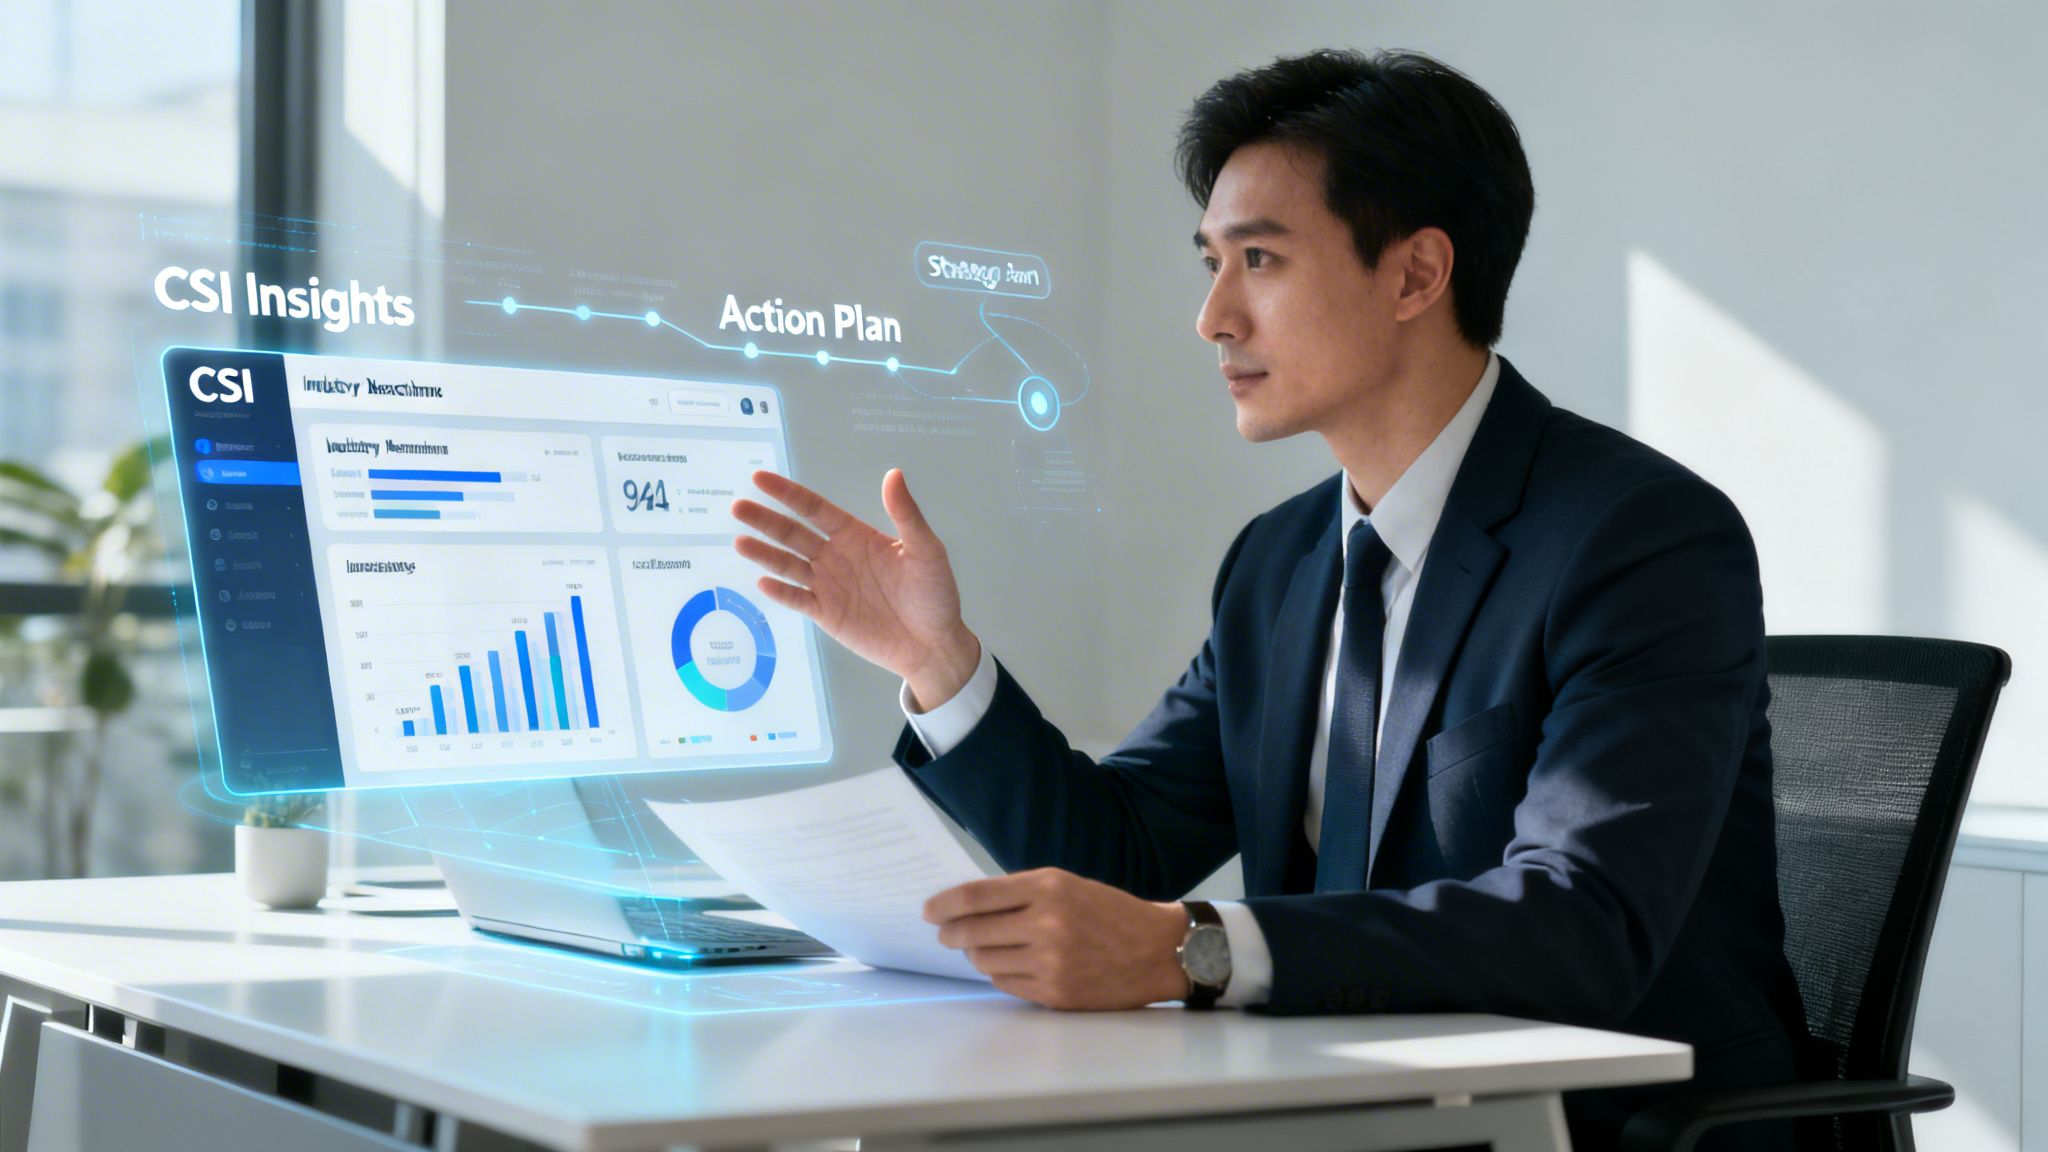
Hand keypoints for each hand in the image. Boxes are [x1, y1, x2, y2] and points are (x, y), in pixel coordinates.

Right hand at [733, 469, 980, 708]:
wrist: (933, 645)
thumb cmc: (934, 595)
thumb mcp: (926, 551)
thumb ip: (906, 515)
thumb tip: (894, 474)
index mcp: (856, 536)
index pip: (814, 509)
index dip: (788, 494)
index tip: (761, 479)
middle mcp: (836, 556)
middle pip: (793, 533)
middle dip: (765, 520)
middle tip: (738, 506)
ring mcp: (828, 586)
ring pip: (788, 564)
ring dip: (764, 553)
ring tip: (739, 541)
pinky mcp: (826, 614)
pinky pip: (797, 600)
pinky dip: (780, 592)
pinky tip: (762, 582)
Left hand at [924, 868, 1191, 1010]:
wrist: (1157, 950)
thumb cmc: (1110, 912)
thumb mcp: (1068, 885)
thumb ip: (1021, 892)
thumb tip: (967, 906)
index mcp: (1049, 888)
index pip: (977, 896)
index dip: (945, 904)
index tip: (929, 910)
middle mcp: (1047, 924)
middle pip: (972, 931)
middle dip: (951, 933)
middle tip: (945, 933)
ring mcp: (1050, 963)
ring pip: (985, 960)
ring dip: (977, 953)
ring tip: (984, 947)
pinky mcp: (1054, 994)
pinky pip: (1005, 983)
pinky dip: (1000, 972)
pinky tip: (1010, 964)